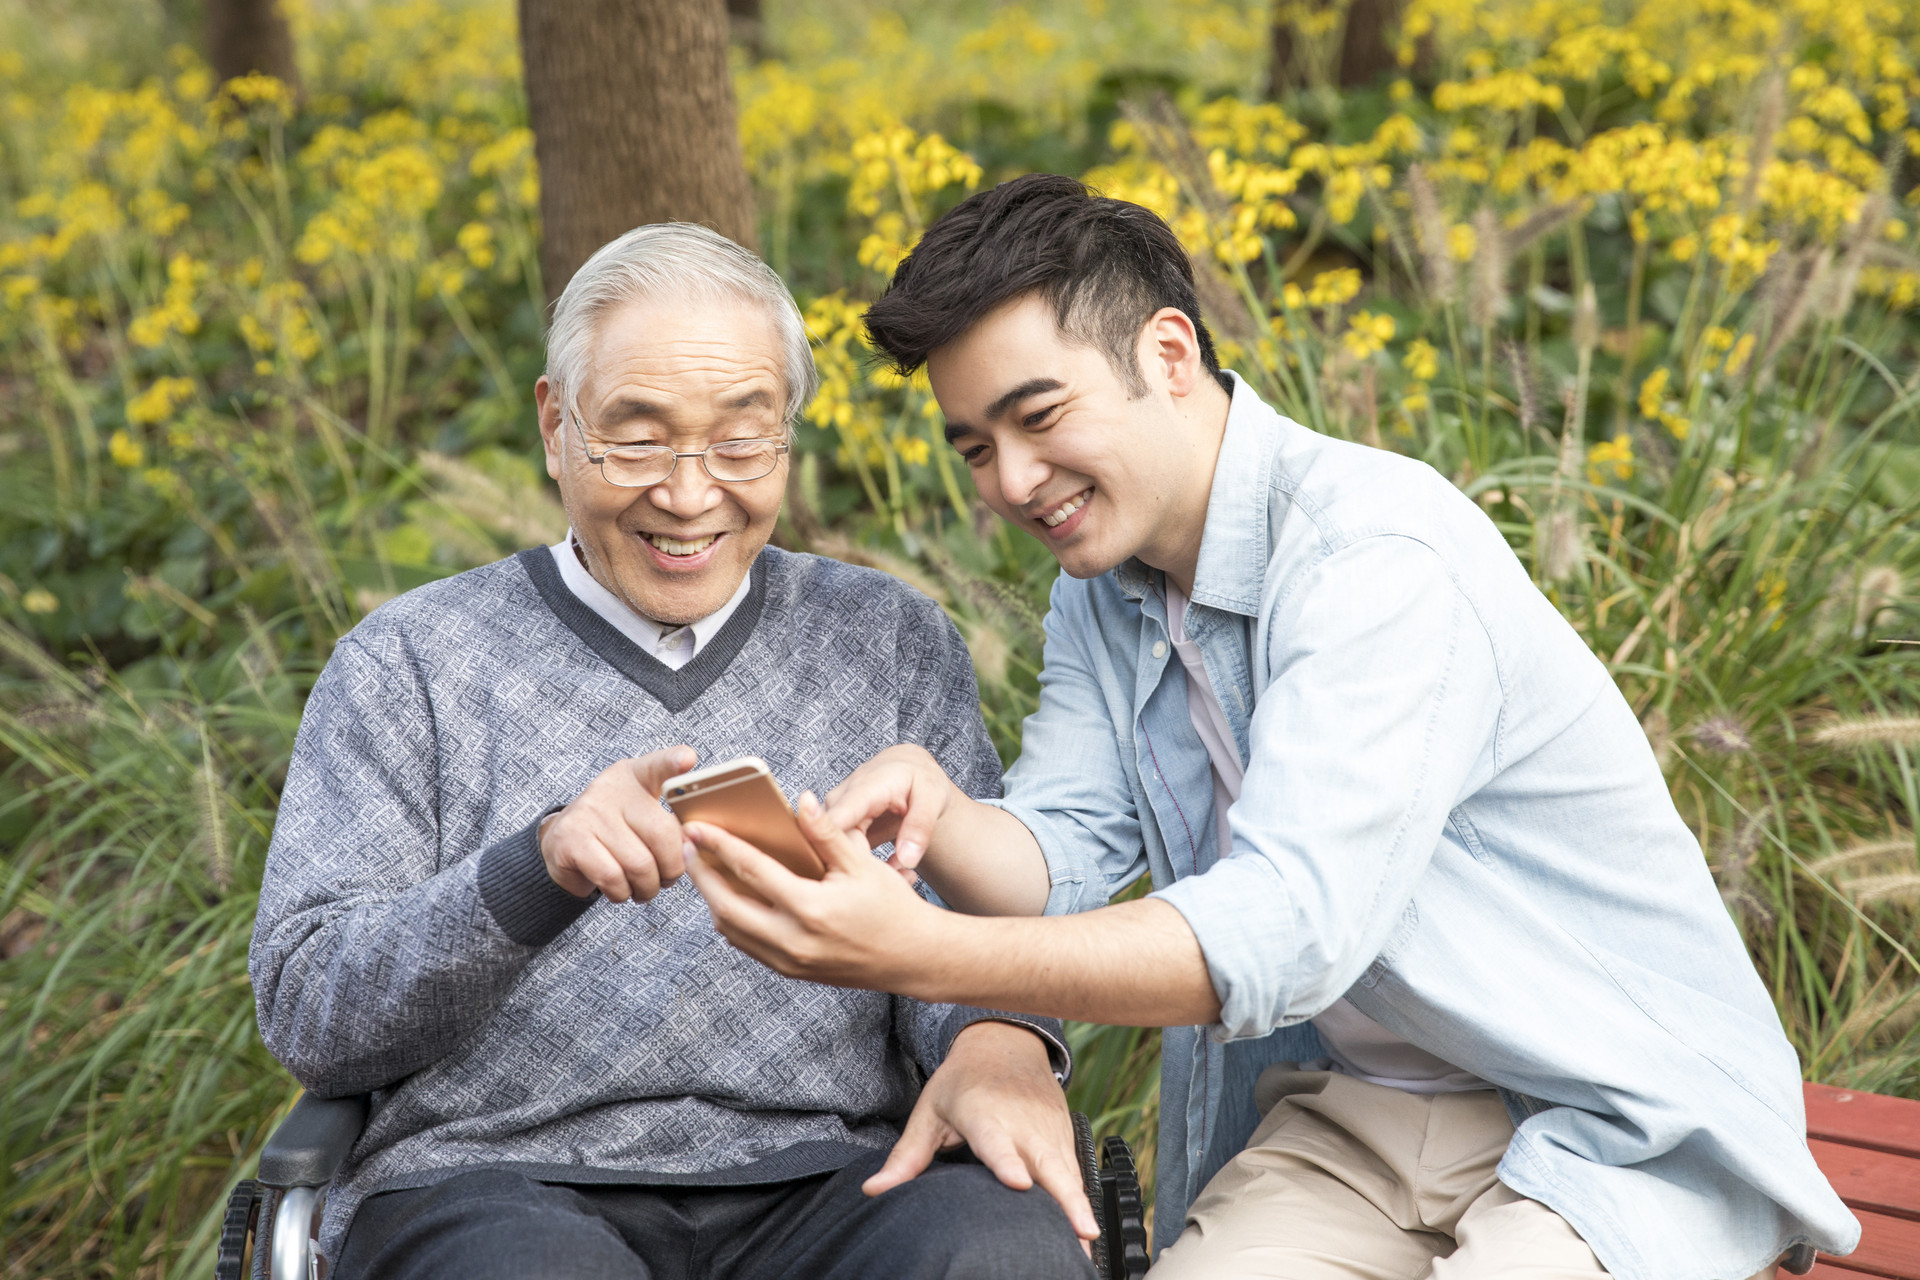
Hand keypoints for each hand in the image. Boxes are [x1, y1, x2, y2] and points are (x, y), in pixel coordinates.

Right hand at [540, 745, 697, 901]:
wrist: (563, 845)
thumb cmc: (615, 832)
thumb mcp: (641, 814)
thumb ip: (669, 822)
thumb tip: (692, 844)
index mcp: (635, 777)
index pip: (657, 766)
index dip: (672, 762)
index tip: (688, 759)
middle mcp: (611, 789)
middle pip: (662, 834)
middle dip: (671, 869)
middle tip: (666, 879)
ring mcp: (588, 813)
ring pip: (639, 864)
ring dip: (647, 888)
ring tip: (643, 888)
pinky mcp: (571, 840)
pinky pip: (612, 877)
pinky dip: (621, 893)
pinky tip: (619, 889)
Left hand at [682, 788, 943, 990]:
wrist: (912, 958)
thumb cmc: (892, 907)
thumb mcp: (861, 865)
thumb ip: (826, 833)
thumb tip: (800, 800)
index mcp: (810, 909)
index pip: (751, 871)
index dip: (719, 846)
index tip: (695, 828)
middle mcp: (793, 940)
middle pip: (726, 905)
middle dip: (702, 875)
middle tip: (689, 847)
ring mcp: (789, 961)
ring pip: (730, 930)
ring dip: (712, 899)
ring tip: (705, 869)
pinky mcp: (790, 972)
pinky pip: (746, 945)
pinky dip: (731, 920)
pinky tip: (730, 898)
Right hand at [822, 743, 959, 872]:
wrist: (909, 767)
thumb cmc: (921, 779)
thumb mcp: (932, 798)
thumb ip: (920, 828)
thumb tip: (906, 861)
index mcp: (864, 788)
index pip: (836, 818)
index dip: (830, 844)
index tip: (845, 874)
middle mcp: (841, 799)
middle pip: (831, 841)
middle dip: (859, 867)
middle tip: (901, 878)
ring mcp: (836, 812)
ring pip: (834, 849)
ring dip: (864, 867)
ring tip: (903, 874)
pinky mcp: (837, 825)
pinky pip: (842, 850)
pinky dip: (865, 864)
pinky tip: (894, 867)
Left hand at [867, 1021, 1097, 1249]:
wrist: (1005, 1042)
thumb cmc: (962, 1081)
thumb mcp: (929, 1111)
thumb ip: (906, 1156)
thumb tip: (873, 1192)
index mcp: (984, 1114)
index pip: (995, 1141)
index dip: (1006, 1161)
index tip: (1019, 1182)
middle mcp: (1022, 1123)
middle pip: (1048, 1163)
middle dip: (1066, 1198)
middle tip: (1081, 1233)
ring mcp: (1048, 1130)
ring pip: (1069, 1173)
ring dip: (1080, 1208)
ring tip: (1087, 1245)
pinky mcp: (1064, 1137)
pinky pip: (1075, 1173)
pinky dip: (1082, 1202)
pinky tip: (1086, 1234)